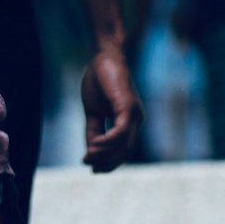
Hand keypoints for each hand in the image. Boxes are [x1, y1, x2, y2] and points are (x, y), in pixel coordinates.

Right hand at [81, 45, 143, 171]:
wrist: (102, 55)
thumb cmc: (98, 79)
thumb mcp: (93, 110)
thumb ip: (94, 130)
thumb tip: (90, 151)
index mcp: (130, 122)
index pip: (123, 150)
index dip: (109, 162)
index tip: (93, 169)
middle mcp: (136, 120)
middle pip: (126, 152)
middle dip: (107, 162)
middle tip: (89, 166)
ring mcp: (135, 114)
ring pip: (124, 145)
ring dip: (105, 154)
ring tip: (87, 156)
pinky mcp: (128, 107)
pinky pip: (121, 132)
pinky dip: (108, 142)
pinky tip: (94, 146)